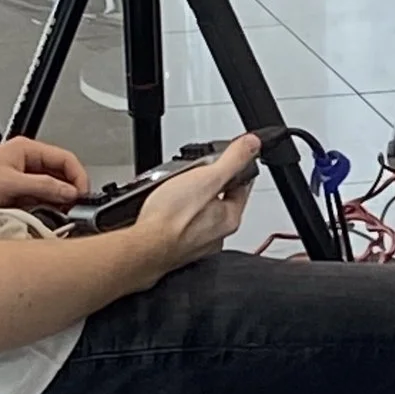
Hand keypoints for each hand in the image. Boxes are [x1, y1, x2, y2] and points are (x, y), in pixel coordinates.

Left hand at [0, 134, 87, 214]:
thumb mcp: (11, 183)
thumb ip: (44, 187)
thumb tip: (69, 192)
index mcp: (25, 149)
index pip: (65, 158)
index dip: (78, 176)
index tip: (83, 194)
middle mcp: (25, 161)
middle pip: (61, 174)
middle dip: (70, 190)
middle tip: (76, 207)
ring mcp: (23, 178)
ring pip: (53, 188)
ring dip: (59, 201)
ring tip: (63, 214)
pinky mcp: (19, 194)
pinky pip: (42, 200)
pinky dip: (49, 208)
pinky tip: (50, 216)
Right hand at [133, 133, 260, 272]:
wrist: (142, 248)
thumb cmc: (172, 218)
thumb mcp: (208, 178)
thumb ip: (233, 160)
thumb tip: (252, 145)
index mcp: (230, 219)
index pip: (242, 187)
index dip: (237, 169)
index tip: (232, 158)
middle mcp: (216, 236)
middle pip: (219, 201)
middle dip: (210, 185)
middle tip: (198, 172)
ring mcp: (194, 244)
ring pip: (199, 214)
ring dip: (191, 200)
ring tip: (176, 189)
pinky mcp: (175, 248)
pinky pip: (180, 225)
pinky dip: (175, 215)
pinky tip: (164, 208)